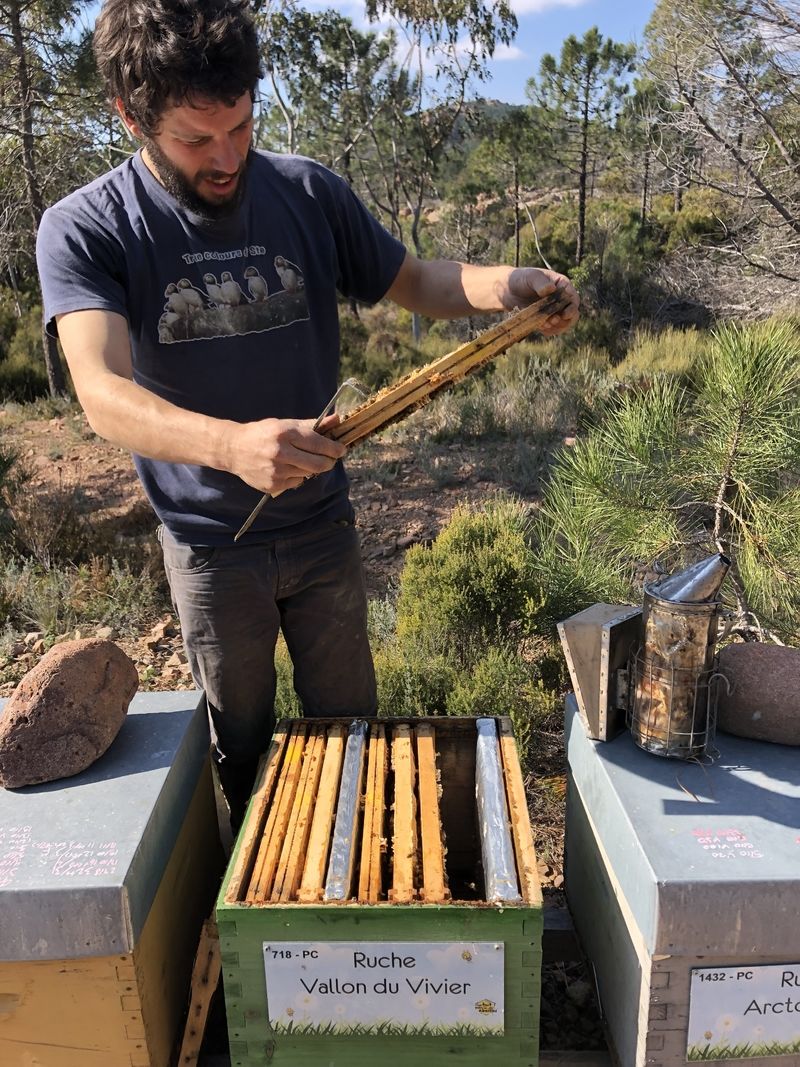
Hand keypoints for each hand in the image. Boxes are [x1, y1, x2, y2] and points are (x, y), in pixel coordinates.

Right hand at [225, 417, 345, 494]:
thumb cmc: (262, 433)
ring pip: (308, 474)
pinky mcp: (273, 485)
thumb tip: (337, 419)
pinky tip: (287, 468)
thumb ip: (312, 424)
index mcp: (285, 434)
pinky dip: (297, 476)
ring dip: (311, 468)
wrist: (233, 449)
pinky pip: (296, 483)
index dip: (334, 448)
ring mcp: (276, 471)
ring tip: (302, 460)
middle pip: (318, 464)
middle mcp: (281, 453)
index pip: (318, 444)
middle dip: (329, 462)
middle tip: (331, 459)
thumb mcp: (285, 424)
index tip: (341, 449)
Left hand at [504, 268, 579, 335]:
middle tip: (553, 320)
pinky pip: (551, 329)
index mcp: (561, 286)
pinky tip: (540, 327)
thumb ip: (541, 282)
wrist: (506, 289)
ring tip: (544, 324)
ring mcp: (553, 310)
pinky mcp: (545, 320)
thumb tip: (551, 289)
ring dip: (556, 327)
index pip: (573, 298)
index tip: (565, 314)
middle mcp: (561, 299)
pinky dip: (548, 330)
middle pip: (572, 313)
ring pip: (563, 324)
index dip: (572, 307)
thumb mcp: (531, 277)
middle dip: (565, 320)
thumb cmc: (521, 278)